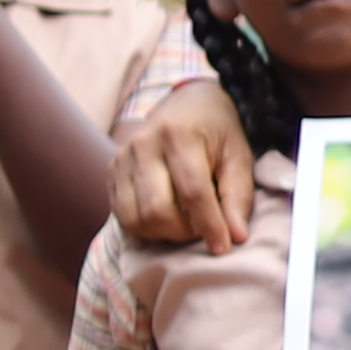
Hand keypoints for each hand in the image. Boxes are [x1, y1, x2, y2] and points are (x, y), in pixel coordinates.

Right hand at [115, 82, 257, 256]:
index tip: (224, 247)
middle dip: (184, 232)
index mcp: (179, 134)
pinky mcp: (112, 172)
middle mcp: (144, 144)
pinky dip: (146, 228)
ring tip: (186, 224)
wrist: (185, 103)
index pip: (192, 192)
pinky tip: (167, 219)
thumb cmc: (217, 132)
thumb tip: (237, 236)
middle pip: (157, 210)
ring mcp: (122, 158)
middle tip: (204, 230)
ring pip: (135, 218)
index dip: (209, 225)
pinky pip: (122, 216)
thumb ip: (238, 195)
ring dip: (164, 233)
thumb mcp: (238, 155)